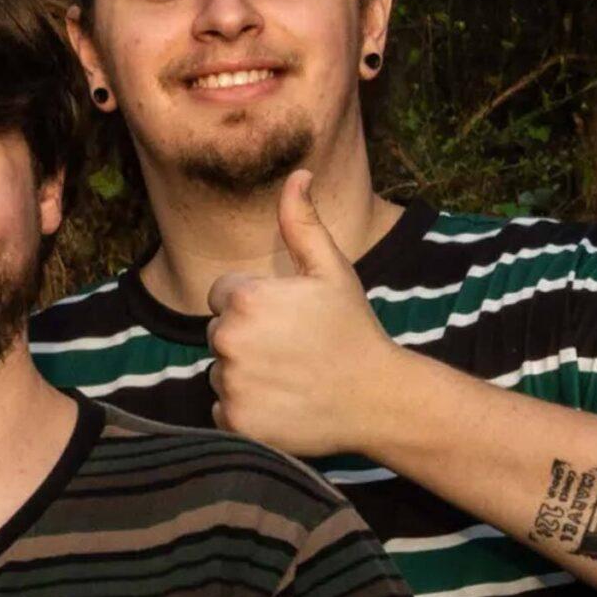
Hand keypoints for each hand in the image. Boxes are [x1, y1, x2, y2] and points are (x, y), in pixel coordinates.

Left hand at [203, 169, 406, 457]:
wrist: (378, 398)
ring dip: (245, 375)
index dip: (255, 306)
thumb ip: (302, 224)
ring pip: (219, 372)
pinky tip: (282, 404)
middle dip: (248, 339)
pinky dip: (246, 410)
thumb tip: (295, 175)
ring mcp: (230, 383)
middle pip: (218, 334)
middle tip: (293, 350)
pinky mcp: (234, 421)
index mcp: (245, 300)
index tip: (289, 319)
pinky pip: (221, 410)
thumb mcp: (331, 271)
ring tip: (290, 377)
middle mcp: (228, 341)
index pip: (222, 296)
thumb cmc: (353, 330)